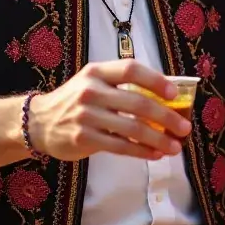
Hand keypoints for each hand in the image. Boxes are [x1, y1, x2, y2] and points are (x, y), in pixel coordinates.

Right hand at [28, 61, 190, 160]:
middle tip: (184, 127)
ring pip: (132, 128)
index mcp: (97, 71)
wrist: (39, 122)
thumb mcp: (93, 83)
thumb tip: (166, 98)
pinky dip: (141, 151)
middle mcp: (91, 90)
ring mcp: (86, 115)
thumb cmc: (76, 101)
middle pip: (137, 102)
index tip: (174, 93)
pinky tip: (155, 154)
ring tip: (175, 147)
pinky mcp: (84, 138)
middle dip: (166, 116)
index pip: (130, 69)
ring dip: (158, 139)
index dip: (155, 80)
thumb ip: (122, 86)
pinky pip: (120, 146)